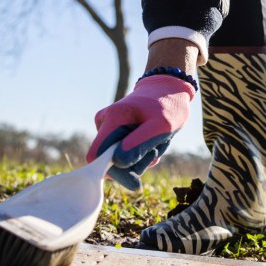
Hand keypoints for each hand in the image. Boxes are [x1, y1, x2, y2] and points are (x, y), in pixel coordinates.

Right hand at [86, 74, 194, 189]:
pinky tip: (151, 142)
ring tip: (155, 143)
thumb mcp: (161, 126)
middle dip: (133, 164)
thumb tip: (117, 162)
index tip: (135, 174)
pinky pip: (125, 155)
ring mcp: (108, 127)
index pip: (96, 156)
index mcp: (112, 118)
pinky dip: (141, 155)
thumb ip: (139, 144)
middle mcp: (104, 122)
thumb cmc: (168, 106)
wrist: (169, 90)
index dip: (112, 170)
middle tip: (154, 151)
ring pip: (119, 160)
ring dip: (141, 159)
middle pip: (109, 161)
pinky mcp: (115, 133)